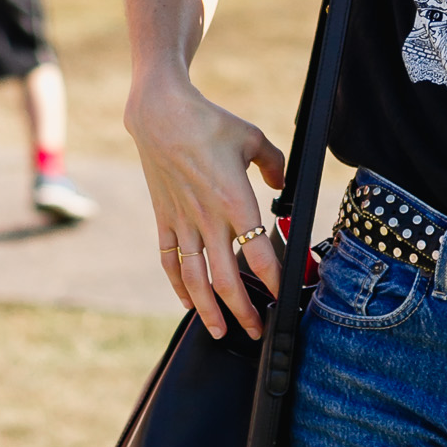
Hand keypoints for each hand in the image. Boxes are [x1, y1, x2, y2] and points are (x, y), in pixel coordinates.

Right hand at [125, 73, 285, 342]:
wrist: (161, 115)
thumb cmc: (210, 123)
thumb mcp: (252, 138)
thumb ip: (274, 164)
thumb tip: (281, 187)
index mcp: (235, 199)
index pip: (259, 252)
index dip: (274, 280)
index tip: (285, 297)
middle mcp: (208, 217)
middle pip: (226, 277)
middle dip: (242, 310)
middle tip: (256, 331)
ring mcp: (183, 221)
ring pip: (195, 278)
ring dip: (207, 309)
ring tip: (220, 331)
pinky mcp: (164, 219)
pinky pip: (170, 261)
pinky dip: (179, 285)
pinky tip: (188, 302)